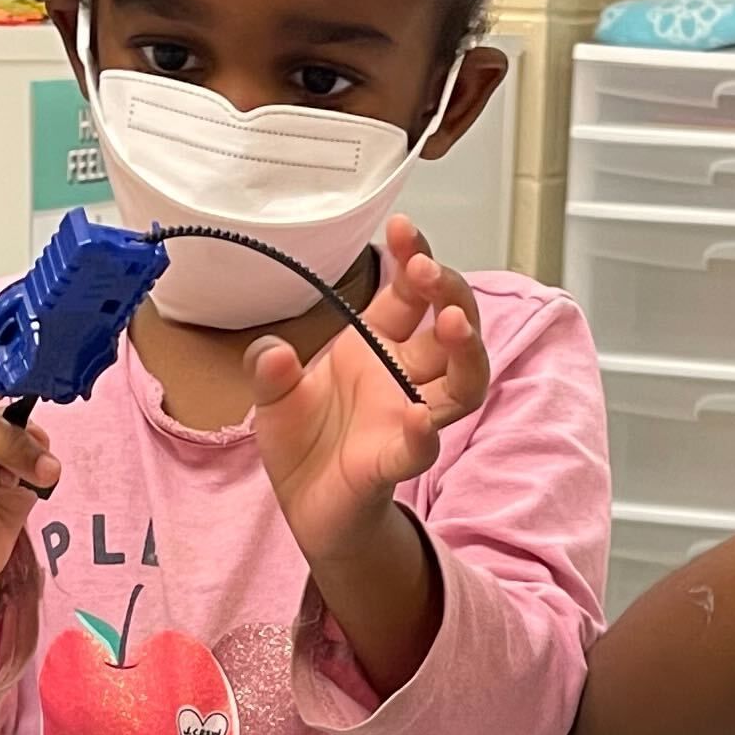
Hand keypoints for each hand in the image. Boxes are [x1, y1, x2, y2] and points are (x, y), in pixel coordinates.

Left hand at [244, 215, 491, 566]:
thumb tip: (272, 352)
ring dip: (464, 349)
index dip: (414, 257)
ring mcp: (410, 418)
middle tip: (427, 269)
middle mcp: (406, 375)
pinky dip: (422, 433)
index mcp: (379, 344)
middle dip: (447, 292)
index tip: (403, 228)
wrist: (307, 506)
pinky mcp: (396, 462)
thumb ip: (269, 371)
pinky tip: (418, 418)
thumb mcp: (272, 396)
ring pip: (463, 382)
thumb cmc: (305, 441)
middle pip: (452, 326)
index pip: (410, 293)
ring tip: (451, 322)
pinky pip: (420, 447)